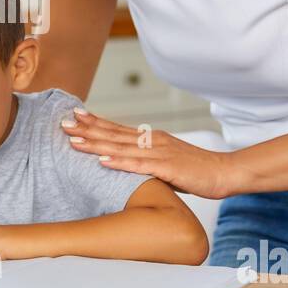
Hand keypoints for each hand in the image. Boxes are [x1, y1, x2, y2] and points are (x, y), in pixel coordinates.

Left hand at [61, 108, 240, 198]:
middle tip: (63, 123)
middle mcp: (152, 141)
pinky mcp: (167, 168)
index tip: (74, 115)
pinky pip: (139, 165)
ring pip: (121, 147)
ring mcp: (159, 153)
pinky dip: (119, 162)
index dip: (95, 122)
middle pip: (113, 134)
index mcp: (151, 139)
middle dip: (86, 129)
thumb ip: (146, 161)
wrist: (224, 172)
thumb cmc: (196, 170)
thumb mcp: (166, 162)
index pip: (117, 128)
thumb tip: (126, 164)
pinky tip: (102, 161)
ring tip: (73, 141)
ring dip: (95, 143)